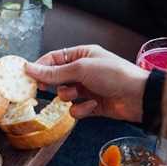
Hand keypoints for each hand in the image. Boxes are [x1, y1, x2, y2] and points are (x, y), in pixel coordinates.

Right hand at [24, 45, 149, 122]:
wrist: (138, 97)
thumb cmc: (113, 75)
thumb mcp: (81, 69)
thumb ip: (53, 72)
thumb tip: (29, 68)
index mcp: (81, 55)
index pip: (53, 59)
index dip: (40, 67)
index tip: (28, 77)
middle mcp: (83, 71)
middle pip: (56, 78)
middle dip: (53, 84)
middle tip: (44, 89)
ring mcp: (87, 89)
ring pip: (64, 95)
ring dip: (69, 97)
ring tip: (80, 95)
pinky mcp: (91, 106)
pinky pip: (75, 109)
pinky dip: (81, 109)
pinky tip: (93, 106)